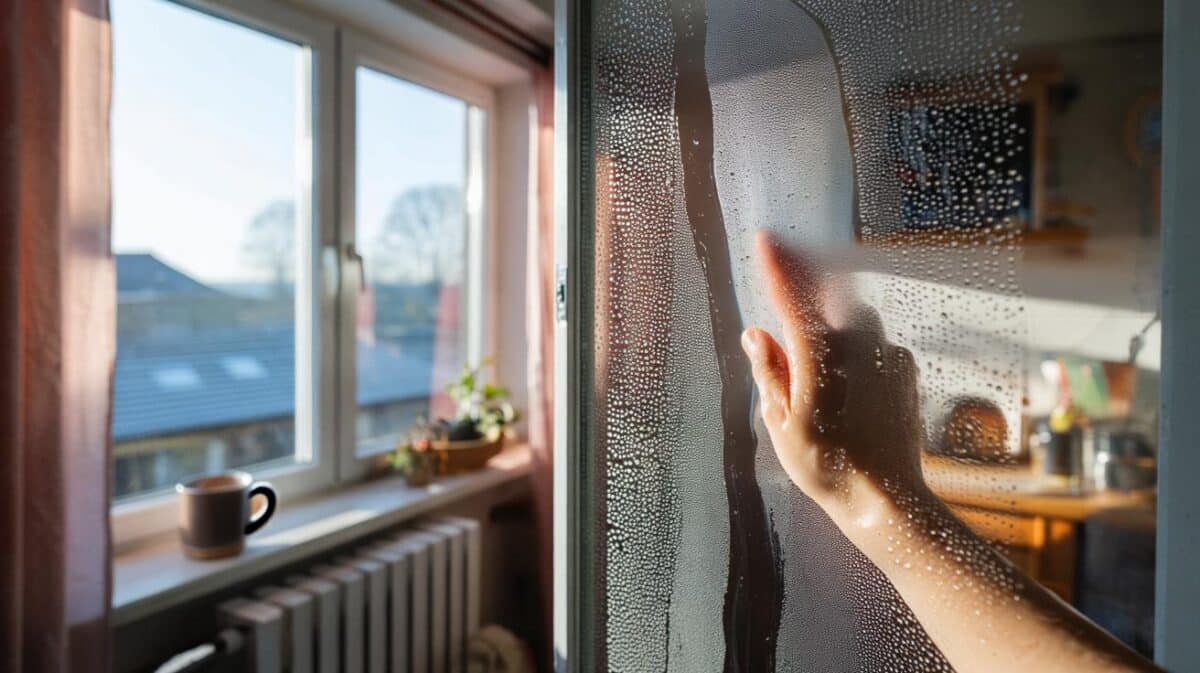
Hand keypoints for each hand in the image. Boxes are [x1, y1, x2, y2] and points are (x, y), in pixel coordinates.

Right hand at [741, 231, 927, 526]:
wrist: (887, 500)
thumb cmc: (827, 467)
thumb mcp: (780, 422)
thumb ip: (770, 370)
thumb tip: (757, 334)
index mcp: (819, 355)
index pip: (792, 296)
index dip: (777, 265)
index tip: (765, 238)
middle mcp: (858, 343)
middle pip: (826, 301)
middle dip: (805, 307)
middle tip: (789, 350)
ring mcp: (888, 353)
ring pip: (850, 320)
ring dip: (830, 331)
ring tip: (817, 381)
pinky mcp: (905, 367)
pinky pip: (872, 343)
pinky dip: (854, 352)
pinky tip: (846, 391)